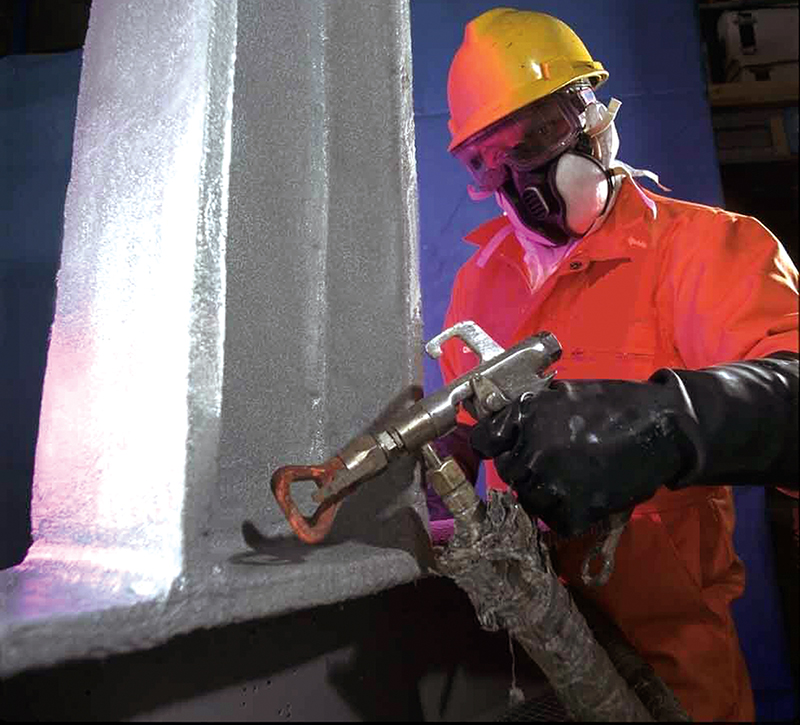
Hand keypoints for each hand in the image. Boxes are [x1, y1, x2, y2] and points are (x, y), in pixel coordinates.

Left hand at [468, 378, 693, 536]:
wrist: (664, 425)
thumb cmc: (615, 404)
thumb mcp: (563, 393)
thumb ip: (529, 410)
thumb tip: (501, 423)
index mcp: (526, 414)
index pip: (484, 441)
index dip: (494, 447)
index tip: (506, 450)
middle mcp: (533, 447)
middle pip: (507, 474)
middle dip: (525, 471)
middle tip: (554, 465)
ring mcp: (553, 480)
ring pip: (529, 501)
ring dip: (545, 496)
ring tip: (573, 480)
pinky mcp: (577, 508)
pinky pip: (556, 521)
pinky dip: (568, 515)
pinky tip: (585, 497)